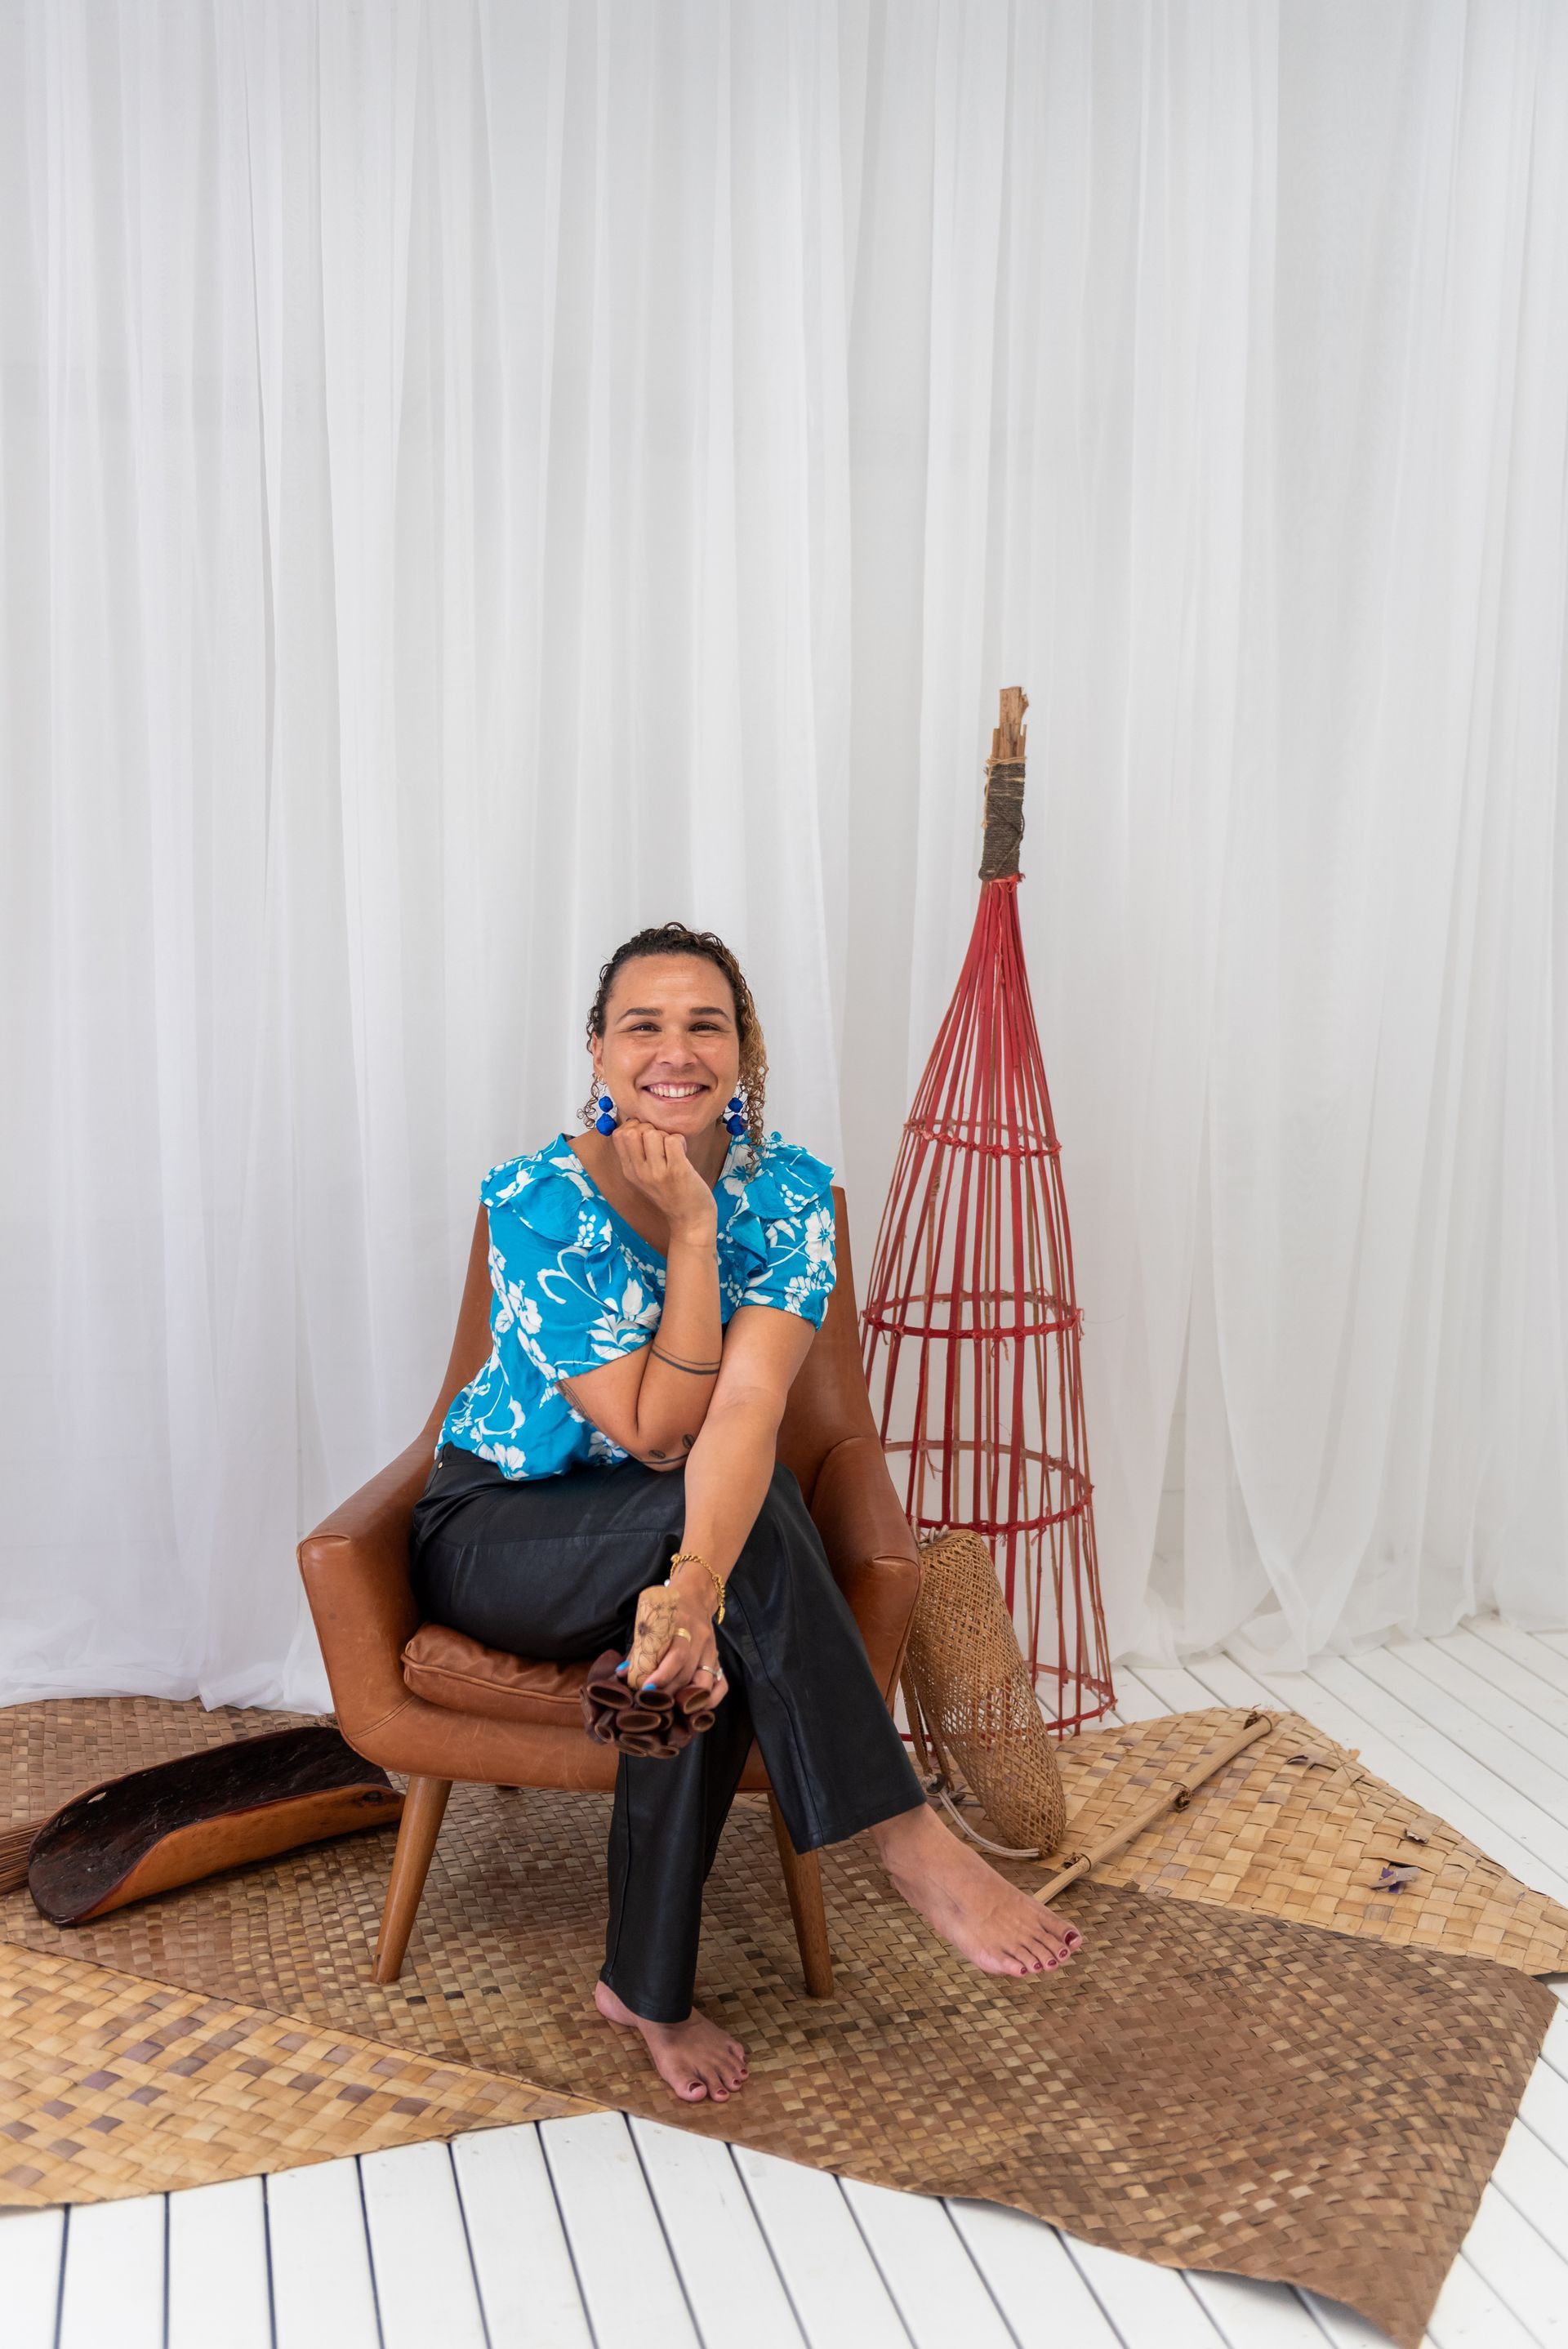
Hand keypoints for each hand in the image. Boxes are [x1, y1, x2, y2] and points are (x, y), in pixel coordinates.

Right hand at [611, 1119, 717, 1240]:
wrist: (690, 1220)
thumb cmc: (670, 1194)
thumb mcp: (644, 1177)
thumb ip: (637, 1154)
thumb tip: (635, 1124)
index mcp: (629, 1171)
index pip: (618, 1135)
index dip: (634, 1127)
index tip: (647, 1137)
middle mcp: (639, 1172)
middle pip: (632, 1131)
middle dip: (649, 1128)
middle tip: (661, 1142)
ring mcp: (657, 1173)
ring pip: (653, 1133)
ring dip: (666, 1135)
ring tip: (673, 1149)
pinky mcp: (677, 1171)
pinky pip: (673, 1140)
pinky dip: (680, 1141)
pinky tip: (683, 1153)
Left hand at [622, 1584, 726, 1705]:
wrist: (694, 1596)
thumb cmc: (667, 1611)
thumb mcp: (652, 1620)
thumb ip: (639, 1648)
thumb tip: (622, 1674)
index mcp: (682, 1624)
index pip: (677, 1655)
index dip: (662, 1675)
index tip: (645, 1688)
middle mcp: (700, 1638)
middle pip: (688, 1672)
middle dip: (667, 1691)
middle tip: (650, 1702)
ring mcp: (711, 1650)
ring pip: (704, 1682)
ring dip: (685, 1699)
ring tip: (669, 1707)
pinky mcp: (718, 1659)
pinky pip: (721, 1684)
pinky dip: (710, 1699)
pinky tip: (694, 1707)